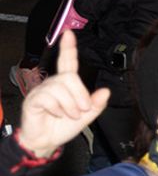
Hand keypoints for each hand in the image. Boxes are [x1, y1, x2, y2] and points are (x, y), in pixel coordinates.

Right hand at [15, 30, 109, 158]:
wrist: (46, 141)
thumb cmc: (63, 127)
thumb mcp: (86, 116)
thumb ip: (96, 104)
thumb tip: (105, 91)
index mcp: (65, 85)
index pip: (67, 62)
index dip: (68, 48)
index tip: (69, 33)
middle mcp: (52, 84)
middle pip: (70, 77)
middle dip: (81, 95)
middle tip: (81, 110)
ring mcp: (41, 91)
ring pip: (61, 88)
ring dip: (70, 105)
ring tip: (69, 115)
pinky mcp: (33, 100)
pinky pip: (48, 98)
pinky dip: (58, 109)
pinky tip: (56, 114)